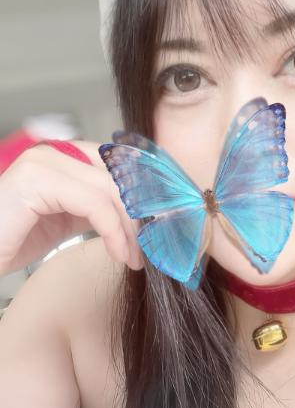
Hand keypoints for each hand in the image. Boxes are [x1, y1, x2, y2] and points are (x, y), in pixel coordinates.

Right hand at [0, 140, 143, 275]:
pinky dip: (115, 231)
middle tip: (157, 245)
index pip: (122, 163)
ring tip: (139, 256)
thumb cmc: (12, 240)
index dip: (148, 192)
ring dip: (133, 228)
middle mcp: (55, 151)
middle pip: (121, 175)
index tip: (166, 222)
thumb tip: (141, 218)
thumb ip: (98, 209)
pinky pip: (94, 204)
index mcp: (64, 155)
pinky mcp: (37, 180)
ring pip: (112, 190)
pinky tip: (121, 254)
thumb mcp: (67, 219)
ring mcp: (44, 162)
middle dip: (145, 212)